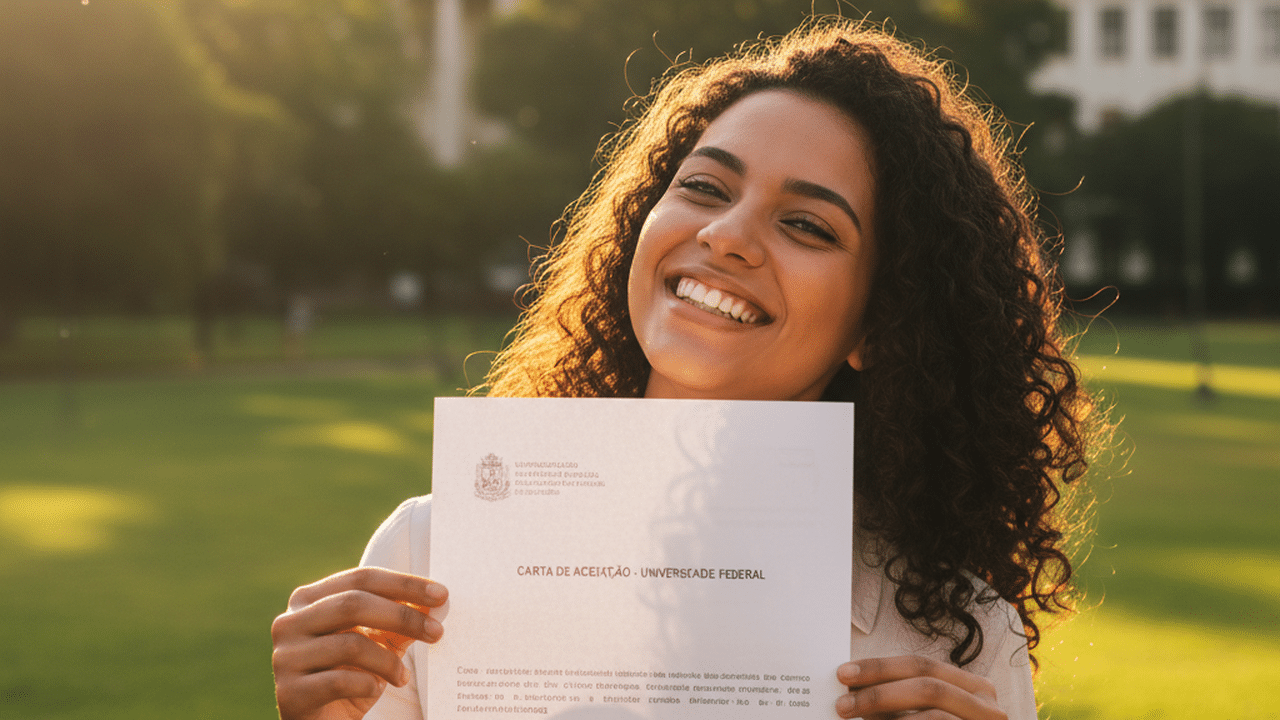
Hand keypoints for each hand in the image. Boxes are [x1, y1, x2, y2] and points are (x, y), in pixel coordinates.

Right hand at [271, 567, 447, 719]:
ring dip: (388, 661)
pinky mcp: (289, 692)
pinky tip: (376, 689)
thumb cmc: (350, 676)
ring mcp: (285, 657)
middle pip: (353, 604)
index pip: (361, 579)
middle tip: (437, 631)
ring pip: (349, 644)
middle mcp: (290, 622)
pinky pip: (337, 681)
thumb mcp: (377, 644)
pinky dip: (366, 684)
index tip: (441, 595)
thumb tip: (434, 602)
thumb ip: (398, 622)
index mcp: (309, 599)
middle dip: (403, 617)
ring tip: (403, 676)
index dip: (403, 584)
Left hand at [835, 656, 1005, 719]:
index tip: (843, 674)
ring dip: (888, 718)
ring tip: (854, 719)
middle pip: (928, 686)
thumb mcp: (920, 715)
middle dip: (879, 693)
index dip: (880, 667)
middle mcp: (986, 704)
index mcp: (971, 686)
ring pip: (933, 715)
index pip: (921, 665)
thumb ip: (895, 704)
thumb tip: (851, 689)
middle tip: (842, 704)